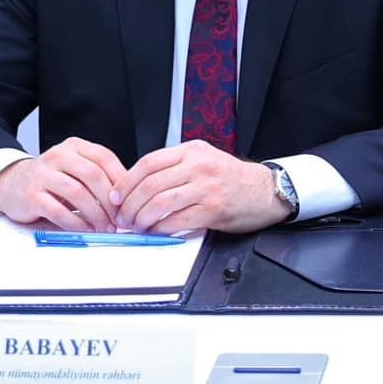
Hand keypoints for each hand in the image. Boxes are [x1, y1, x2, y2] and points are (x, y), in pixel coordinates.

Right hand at [0, 138, 123, 230]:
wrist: (11, 184)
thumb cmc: (51, 180)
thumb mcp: (75, 169)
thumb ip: (98, 176)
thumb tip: (129, 195)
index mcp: (74, 147)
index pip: (104, 158)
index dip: (120, 179)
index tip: (130, 198)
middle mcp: (58, 156)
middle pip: (93, 175)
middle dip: (110, 200)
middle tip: (120, 218)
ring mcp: (42, 174)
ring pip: (77, 193)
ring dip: (96, 214)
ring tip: (106, 227)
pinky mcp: (31, 195)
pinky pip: (58, 211)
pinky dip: (76, 223)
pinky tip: (86, 230)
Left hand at [115, 141, 287, 234]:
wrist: (266, 190)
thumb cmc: (233, 178)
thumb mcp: (205, 159)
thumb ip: (176, 166)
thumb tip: (140, 185)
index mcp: (192, 151)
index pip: (148, 163)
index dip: (126, 181)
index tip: (117, 195)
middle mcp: (198, 166)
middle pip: (150, 184)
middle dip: (129, 204)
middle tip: (123, 217)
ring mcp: (206, 187)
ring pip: (160, 202)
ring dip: (141, 218)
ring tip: (136, 226)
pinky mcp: (213, 209)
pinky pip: (177, 220)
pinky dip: (160, 229)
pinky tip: (155, 232)